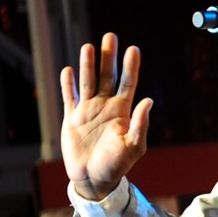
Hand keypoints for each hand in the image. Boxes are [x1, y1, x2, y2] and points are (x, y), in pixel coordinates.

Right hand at [59, 33, 152, 200]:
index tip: (134, 49)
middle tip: (110, 36)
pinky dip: (68, 84)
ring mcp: (88, 111)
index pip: (128, 83)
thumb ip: (140, 124)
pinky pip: (69, 97)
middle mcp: (105, 107)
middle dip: (108, 58)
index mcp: (122, 112)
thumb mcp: (133, 147)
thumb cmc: (116, 166)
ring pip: (88, 82)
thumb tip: (149, 101)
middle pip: (107, 76)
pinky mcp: (71, 118)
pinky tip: (69, 70)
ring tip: (89, 46)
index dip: (131, 66)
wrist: (94, 180)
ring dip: (88, 65)